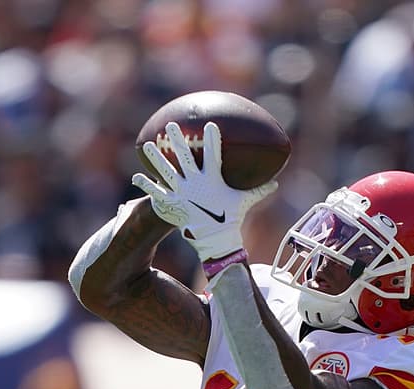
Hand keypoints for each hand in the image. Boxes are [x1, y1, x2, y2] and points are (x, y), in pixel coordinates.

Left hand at [131, 121, 276, 262]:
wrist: (216, 238)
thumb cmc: (231, 218)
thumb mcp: (245, 201)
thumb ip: (259, 190)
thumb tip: (277, 183)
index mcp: (212, 178)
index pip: (213, 154)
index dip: (211, 138)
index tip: (208, 124)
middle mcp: (195, 182)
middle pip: (184, 156)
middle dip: (176, 140)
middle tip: (169, 126)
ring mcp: (182, 192)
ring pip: (166, 171)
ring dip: (156, 157)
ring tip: (147, 145)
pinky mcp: (172, 203)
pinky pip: (157, 192)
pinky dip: (147, 185)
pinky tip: (136, 176)